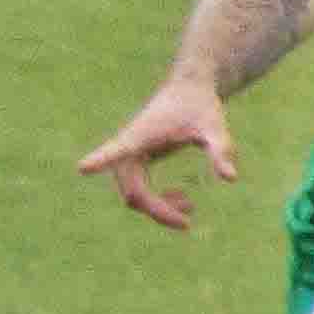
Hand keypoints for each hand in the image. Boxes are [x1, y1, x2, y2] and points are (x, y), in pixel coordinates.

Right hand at [75, 77, 237, 231]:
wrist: (189, 90)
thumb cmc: (200, 105)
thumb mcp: (214, 127)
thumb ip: (221, 150)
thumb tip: (230, 179)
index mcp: (141, 135)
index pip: (118, 149)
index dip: (101, 158)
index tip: (84, 167)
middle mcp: (128, 148)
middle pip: (132, 190)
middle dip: (157, 210)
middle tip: (188, 223)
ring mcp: (129, 157)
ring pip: (134, 195)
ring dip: (158, 208)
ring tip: (190, 209)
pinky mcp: (135, 161)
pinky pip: (138, 191)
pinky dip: (157, 201)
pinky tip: (182, 198)